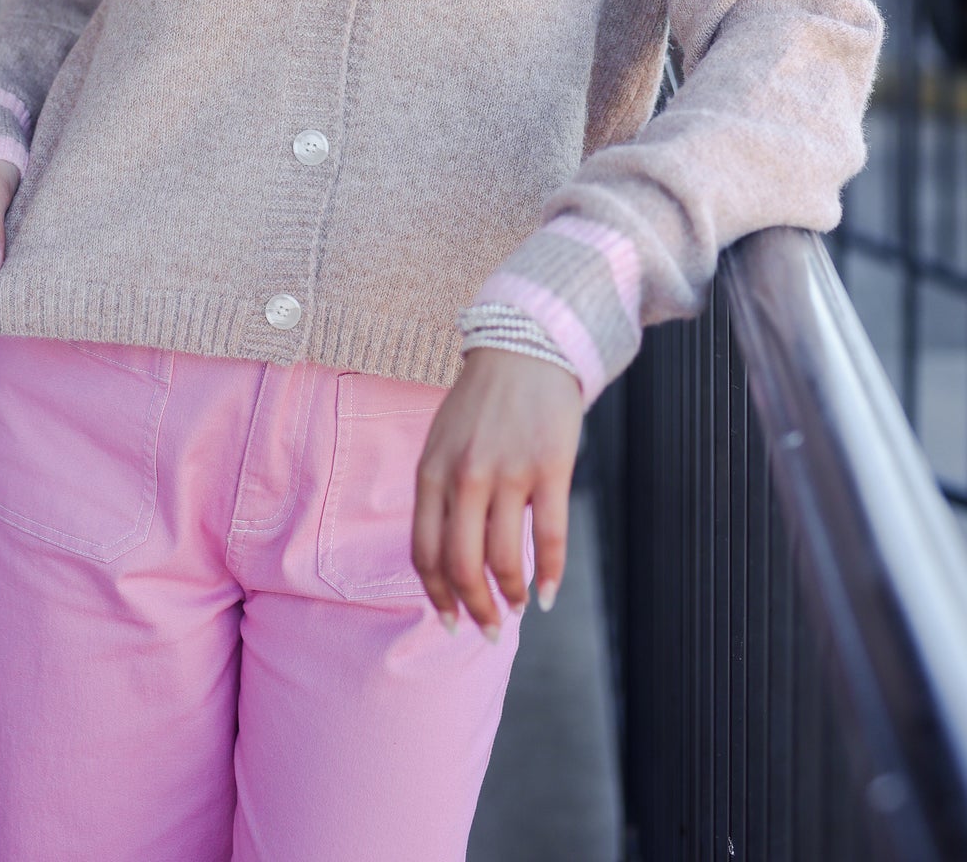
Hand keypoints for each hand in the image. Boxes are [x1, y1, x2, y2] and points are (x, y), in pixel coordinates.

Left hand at [411, 346, 583, 638]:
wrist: (523, 347)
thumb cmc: (482, 401)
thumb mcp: (442, 441)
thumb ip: (440, 493)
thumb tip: (448, 558)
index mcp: (431, 472)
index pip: (425, 553)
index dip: (438, 597)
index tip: (450, 622)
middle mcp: (464, 477)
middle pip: (462, 566)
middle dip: (475, 609)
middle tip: (490, 630)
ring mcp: (508, 472)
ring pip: (505, 560)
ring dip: (511, 596)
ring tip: (519, 607)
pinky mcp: (550, 467)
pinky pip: (549, 537)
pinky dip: (551, 574)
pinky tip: (550, 593)